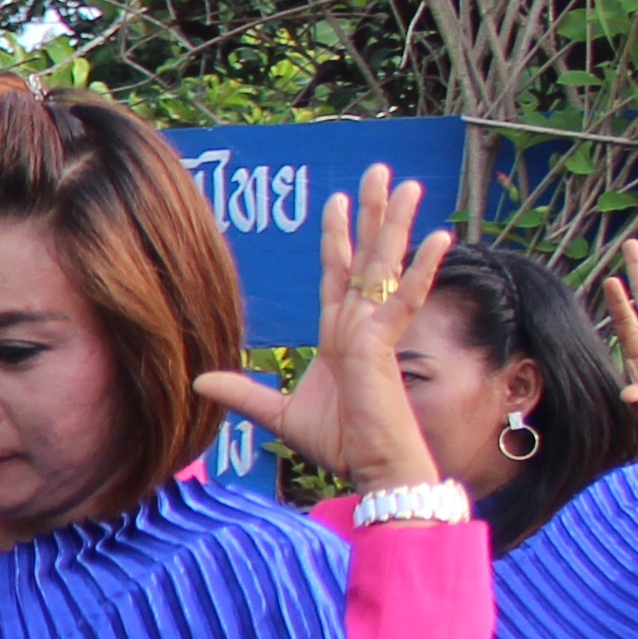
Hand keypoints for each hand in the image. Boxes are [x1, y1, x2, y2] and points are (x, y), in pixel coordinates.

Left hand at [202, 164, 449, 492]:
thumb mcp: (278, 414)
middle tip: (380, 171)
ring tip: (410, 185)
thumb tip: (199, 383)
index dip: (338, 236)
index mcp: (340, 334)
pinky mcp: (385, 345)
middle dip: (373, 213)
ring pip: (388, 266)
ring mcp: (376, 331)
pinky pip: (406, 300)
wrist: (371, 467)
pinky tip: (439, 237)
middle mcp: (361, 324)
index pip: (338, 273)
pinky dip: (421, 270)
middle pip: (367, 256)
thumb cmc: (339, 442)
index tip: (338, 199)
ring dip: (398, 225)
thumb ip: (243, 394)